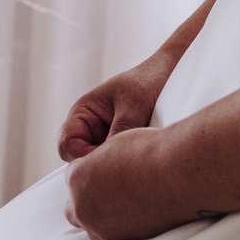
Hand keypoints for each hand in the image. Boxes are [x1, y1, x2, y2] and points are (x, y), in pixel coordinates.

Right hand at [57, 53, 176, 161]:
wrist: (173, 73)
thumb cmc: (150, 80)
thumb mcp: (134, 105)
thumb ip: (120, 132)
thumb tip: (110, 162)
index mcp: (83, 113)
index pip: (67, 146)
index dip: (82, 158)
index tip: (108, 161)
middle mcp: (90, 128)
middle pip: (81, 161)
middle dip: (99, 166)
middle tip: (125, 166)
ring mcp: (106, 138)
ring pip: (100, 165)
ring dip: (115, 166)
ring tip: (137, 160)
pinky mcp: (123, 146)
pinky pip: (117, 163)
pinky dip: (127, 164)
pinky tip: (143, 160)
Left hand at [65, 127, 198, 239]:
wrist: (178, 173)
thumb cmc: (152, 152)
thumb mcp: (119, 142)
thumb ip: (102, 159)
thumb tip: (103, 165)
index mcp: (77, 177)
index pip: (74, 176)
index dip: (93, 171)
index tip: (110, 169)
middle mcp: (82, 205)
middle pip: (75, 205)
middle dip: (89, 197)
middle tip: (113, 188)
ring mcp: (99, 226)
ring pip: (91, 223)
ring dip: (103, 214)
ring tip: (127, 201)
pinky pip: (111, 234)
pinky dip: (120, 225)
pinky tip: (137, 211)